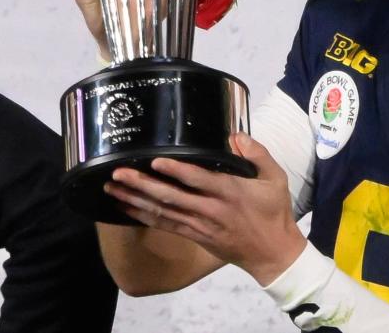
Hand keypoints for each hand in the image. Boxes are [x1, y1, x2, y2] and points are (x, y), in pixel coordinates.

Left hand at [104, 133, 306, 285]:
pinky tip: (127, 207)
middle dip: (142, 185)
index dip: (176, 172)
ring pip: (162, 212)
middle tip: (118, 174)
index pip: (198, 180)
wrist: (273, 253)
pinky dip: (144, 216)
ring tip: (113, 188)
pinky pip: (165, 225)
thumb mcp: (275, 178)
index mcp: (230, 192)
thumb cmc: (274, 212)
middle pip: (171, 197)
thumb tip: (235, 136)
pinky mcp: (195, 236)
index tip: (155, 161)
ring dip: (136, 200)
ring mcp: (200, 225)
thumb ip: (257, 154)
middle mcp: (211, 209)